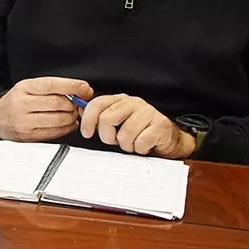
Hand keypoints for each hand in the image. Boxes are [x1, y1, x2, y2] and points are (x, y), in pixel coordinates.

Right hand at [0, 77, 91, 141]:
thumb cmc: (18, 101)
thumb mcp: (30, 87)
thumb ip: (54, 87)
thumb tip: (84, 90)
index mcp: (23, 88)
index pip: (50, 85)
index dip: (71, 86)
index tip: (85, 88)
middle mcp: (21, 105)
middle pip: (57, 103)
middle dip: (73, 104)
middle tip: (77, 105)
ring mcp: (24, 122)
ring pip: (58, 119)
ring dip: (71, 117)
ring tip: (71, 114)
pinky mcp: (28, 137)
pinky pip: (55, 133)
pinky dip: (66, 128)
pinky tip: (67, 124)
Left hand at [79, 94, 195, 158]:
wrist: (168, 140)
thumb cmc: (140, 133)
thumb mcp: (117, 124)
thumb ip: (100, 119)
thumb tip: (80, 114)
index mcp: (120, 100)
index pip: (97, 104)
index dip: (88, 120)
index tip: (86, 133)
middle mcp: (134, 103)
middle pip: (107, 119)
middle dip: (108, 136)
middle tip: (116, 141)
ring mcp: (148, 112)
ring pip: (124, 134)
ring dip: (126, 145)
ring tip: (133, 143)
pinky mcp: (160, 124)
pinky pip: (140, 142)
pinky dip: (140, 148)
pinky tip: (145, 145)